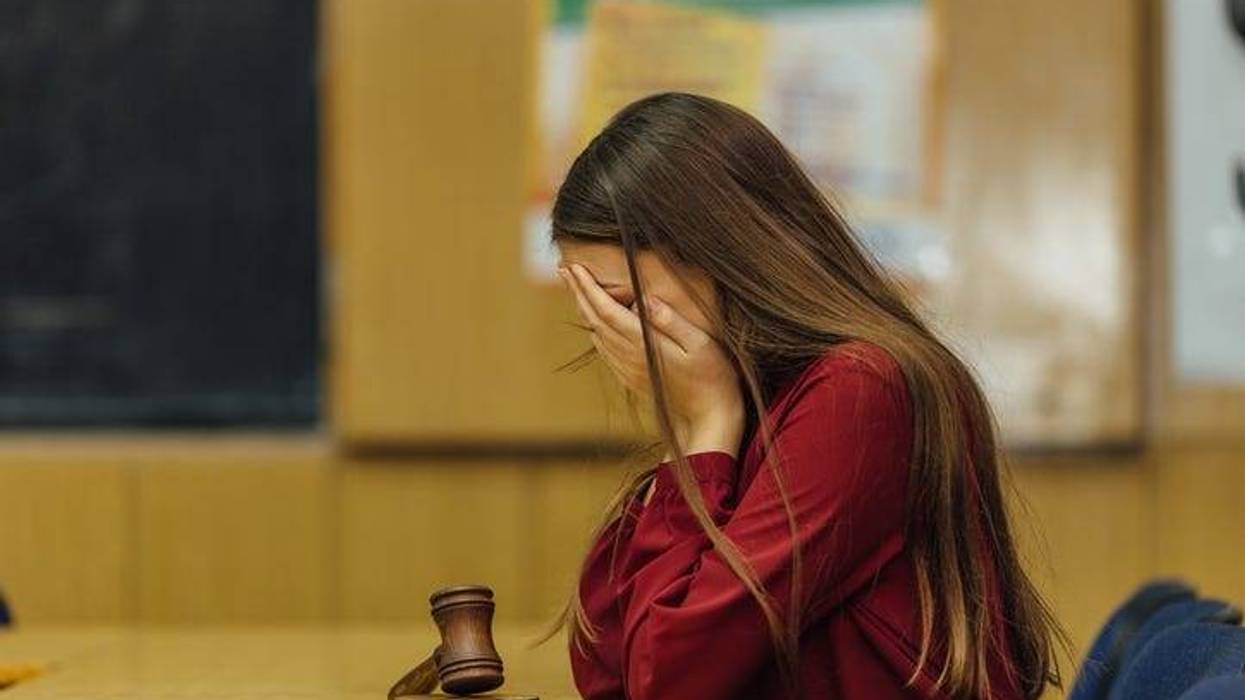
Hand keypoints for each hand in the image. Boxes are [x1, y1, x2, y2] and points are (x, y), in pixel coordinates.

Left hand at [559, 263, 743, 455]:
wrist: (707, 417)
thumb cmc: (711, 377)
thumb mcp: (700, 343)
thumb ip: (672, 321)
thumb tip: (647, 299)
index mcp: (643, 344)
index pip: (607, 310)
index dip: (588, 288)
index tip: (574, 267)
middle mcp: (629, 356)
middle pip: (594, 319)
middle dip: (578, 292)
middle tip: (564, 269)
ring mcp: (627, 368)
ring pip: (595, 333)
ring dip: (583, 308)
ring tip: (576, 286)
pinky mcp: (630, 376)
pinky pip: (604, 349)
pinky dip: (594, 328)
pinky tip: (594, 319)